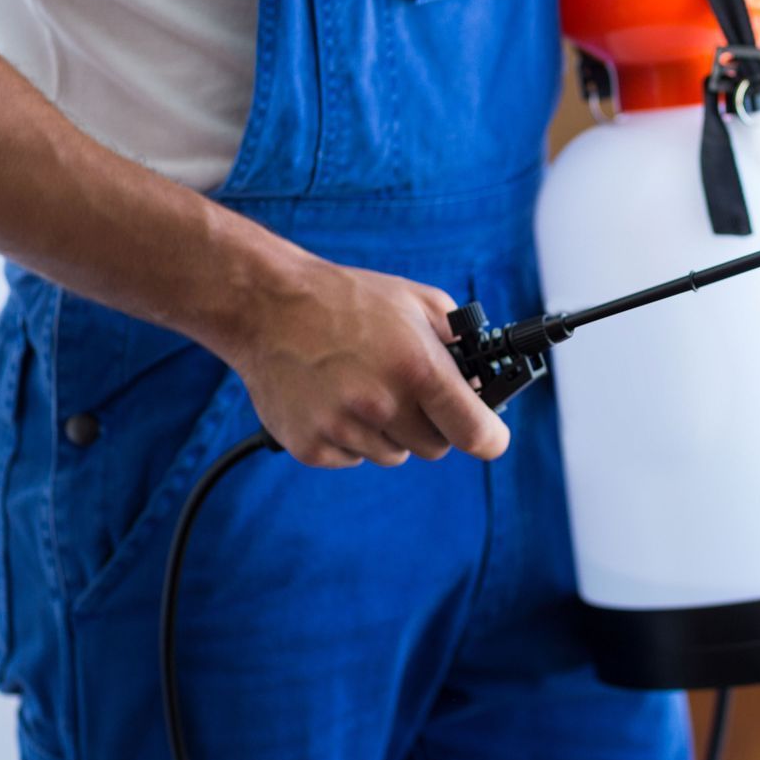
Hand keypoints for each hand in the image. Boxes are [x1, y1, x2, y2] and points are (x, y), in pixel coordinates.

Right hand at [217, 260, 509, 469]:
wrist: (267, 306)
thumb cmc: (346, 300)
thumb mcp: (417, 302)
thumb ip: (459, 341)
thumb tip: (483, 379)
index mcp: (416, 368)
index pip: (474, 431)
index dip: (490, 438)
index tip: (491, 437)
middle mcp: (381, 404)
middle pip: (434, 447)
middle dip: (433, 424)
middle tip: (412, 393)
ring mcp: (342, 429)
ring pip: (392, 454)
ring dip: (389, 431)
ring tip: (364, 387)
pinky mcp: (310, 447)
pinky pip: (353, 458)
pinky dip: (351, 437)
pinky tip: (335, 399)